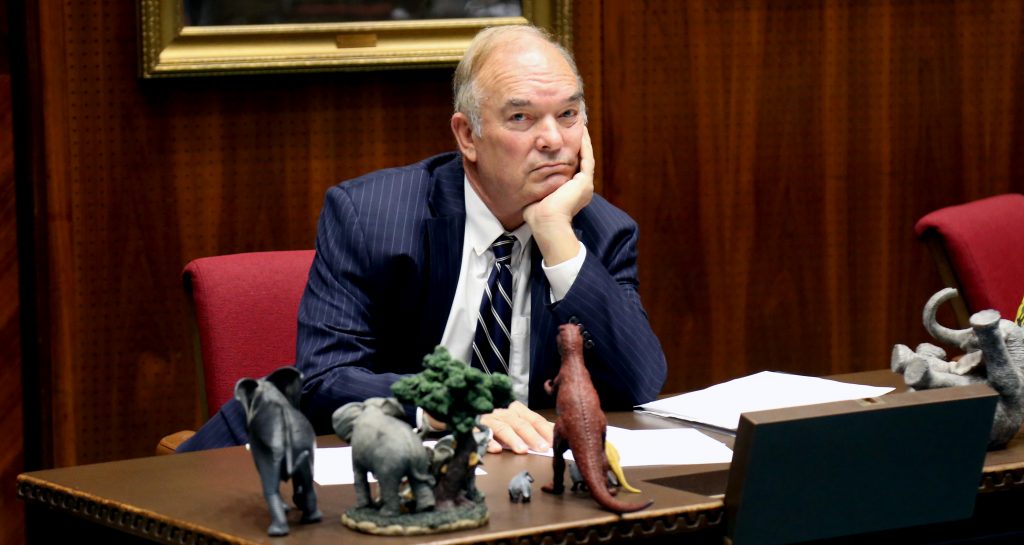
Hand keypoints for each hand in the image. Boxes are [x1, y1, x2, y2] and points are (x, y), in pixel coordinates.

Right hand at [479, 401, 553, 453]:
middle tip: (542, 449)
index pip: (534, 419)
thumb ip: (534, 431)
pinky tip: (496, 449)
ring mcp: (488, 421)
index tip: (553, 443)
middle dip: (532, 436)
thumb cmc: (498, 430)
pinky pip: (481, 434)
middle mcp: (502, 414)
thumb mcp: (517, 429)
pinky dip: (489, 441)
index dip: (544, 430)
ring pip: (502, 427)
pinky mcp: (474, 429)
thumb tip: (556, 437)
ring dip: (513, 439)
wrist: (468, 424)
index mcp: (515, 412)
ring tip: (522, 450)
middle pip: (519, 423)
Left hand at [523, 127, 594, 265]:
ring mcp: (584, 185)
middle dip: (578, 147)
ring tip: (581, 129)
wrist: (546, 223)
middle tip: (576, 132)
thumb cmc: (537, 215)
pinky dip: (585, 146)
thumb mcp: (536, 196)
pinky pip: (587, 159)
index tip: (563, 145)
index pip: (572, 171)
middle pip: (581, 163)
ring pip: (587, 159)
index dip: (569, 157)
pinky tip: (582, 134)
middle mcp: (581, 189)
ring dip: (584, 143)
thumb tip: (523, 179)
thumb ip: (535, 186)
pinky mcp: (585, 181)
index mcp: (571, 194)